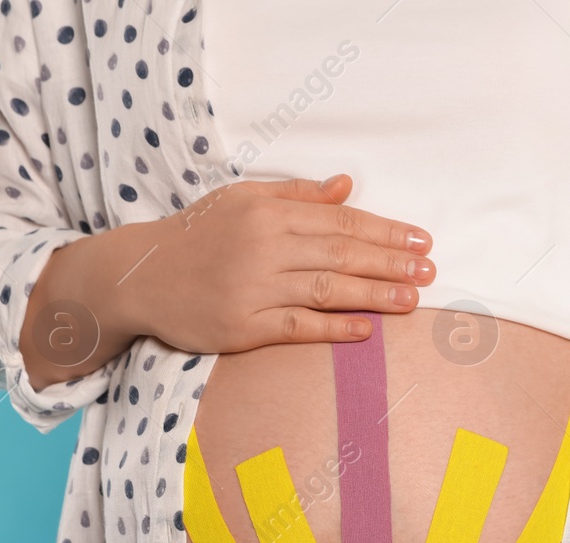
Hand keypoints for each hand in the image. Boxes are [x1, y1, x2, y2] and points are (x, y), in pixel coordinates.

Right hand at [18, 174, 435, 389]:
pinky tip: (366, 330)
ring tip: (412, 298)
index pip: (340, 221)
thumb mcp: (241, 200)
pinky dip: (334, 328)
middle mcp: (263, 246)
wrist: (139, 276)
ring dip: (374, 294)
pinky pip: (298, 326)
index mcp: (267, 212)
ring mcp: (254, 288)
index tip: (421, 240)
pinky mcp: (243, 326)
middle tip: (430, 270)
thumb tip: (346, 185)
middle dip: (391, 262)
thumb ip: (296, 194)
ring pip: (327, 289)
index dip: (386, 231)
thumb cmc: (197, 236)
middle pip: (341, 253)